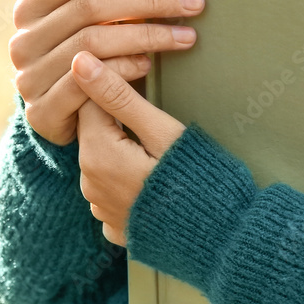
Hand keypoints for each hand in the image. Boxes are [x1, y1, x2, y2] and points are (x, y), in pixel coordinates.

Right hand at [10, 0, 204, 145]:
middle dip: (149, 0)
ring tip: (186, 36)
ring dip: (147, 36)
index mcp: (30, 7)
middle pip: (91, 6)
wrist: (61, 120)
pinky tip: (150, 65)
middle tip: (193, 3)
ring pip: (94, 42)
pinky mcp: (42, 112)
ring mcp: (28, 77)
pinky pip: (89, 83)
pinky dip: (124, 70)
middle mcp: (23, 40)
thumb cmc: (83, 62)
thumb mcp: (85, 23)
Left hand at [72, 50, 185, 245]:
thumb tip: (80, 61)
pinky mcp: (115, 226)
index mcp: (96, 155)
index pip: (87, 101)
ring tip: (159, 151)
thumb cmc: (200, 180)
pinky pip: (112, 189)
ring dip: (121, 148)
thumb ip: (119, 96)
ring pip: (102, 159)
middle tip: (155, 117)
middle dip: (117, 118)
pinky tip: (155, 178)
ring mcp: (100, 209)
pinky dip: (127, 179)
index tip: (144, 86)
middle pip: (93, 131)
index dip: (114, 86)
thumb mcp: (163, 131)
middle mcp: (89, 184)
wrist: (223, 242)